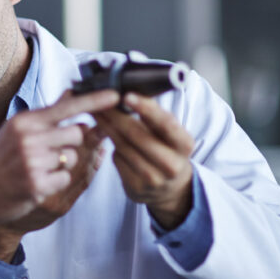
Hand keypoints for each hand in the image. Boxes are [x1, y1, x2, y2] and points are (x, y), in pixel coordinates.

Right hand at [0, 89, 116, 233]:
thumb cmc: (0, 159)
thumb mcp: (16, 130)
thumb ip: (46, 114)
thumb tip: (70, 92)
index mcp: (25, 121)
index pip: (66, 106)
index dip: (94, 101)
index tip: (115, 96)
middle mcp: (29, 138)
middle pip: (77, 133)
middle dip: (72, 143)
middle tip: (53, 150)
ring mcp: (33, 162)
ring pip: (72, 157)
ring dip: (63, 164)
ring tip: (40, 168)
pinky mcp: (37, 184)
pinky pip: (65, 177)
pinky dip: (56, 181)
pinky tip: (38, 182)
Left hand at [94, 94, 193, 229]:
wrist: (170, 188)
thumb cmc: (167, 149)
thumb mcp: (170, 133)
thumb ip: (154, 115)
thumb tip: (129, 90)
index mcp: (184, 145)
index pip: (165, 124)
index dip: (146, 109)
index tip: (127, 95)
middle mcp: (172, 164)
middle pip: (137, 135)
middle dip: (115, 114)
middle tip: (99, 98)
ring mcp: (154, 179)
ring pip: (123, 146)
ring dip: (106, 126)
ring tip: (95, 110)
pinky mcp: (136, 188)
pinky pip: (117, 159)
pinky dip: (109, 144)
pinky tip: (103, 131)